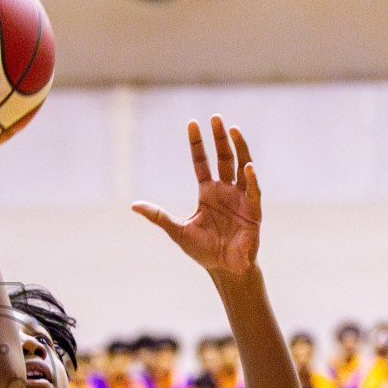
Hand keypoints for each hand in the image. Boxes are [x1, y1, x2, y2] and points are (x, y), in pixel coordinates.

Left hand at [133, 116, 260, 277]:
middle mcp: (225, 190)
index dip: (197, 143)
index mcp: (207, 192)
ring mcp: (241, 198)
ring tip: (234, 129)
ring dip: (239, 148)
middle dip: (219, 138)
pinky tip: (248, 166)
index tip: (193, 123)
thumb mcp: (177, 231)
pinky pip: (254, 191)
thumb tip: (133, 205)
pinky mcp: (253, 210)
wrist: (225, 269)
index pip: (202, 161)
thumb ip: (158, 216)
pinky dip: (252, 179)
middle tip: (216, 118)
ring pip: (242, 166)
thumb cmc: (203, 251)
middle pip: (223, 158)